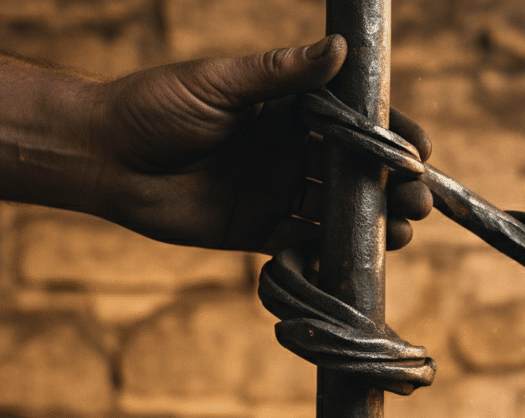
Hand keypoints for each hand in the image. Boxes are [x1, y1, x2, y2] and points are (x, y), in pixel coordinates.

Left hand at [91, 34, 432, 252]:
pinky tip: (350, 260)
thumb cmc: (155, 107)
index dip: (393, 136)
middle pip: (359, 171)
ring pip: (340, 211)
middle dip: (395, 186)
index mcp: (289, 109)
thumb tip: (337, 50)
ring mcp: (278, 192)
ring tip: (399, 232)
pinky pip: (305, 245)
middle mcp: (291, 151)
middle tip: (417, 200)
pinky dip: (330, 254)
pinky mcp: (259, 231)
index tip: (420, 152)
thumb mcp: (219, 84)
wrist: (105, 157)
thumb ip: (280, 74)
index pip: (356, 122)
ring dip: (374, 222)